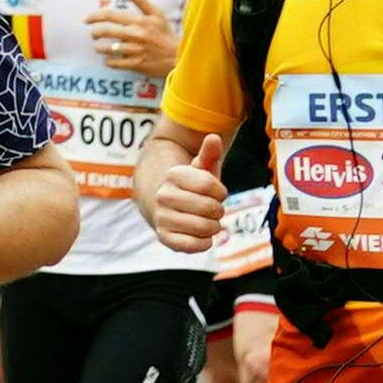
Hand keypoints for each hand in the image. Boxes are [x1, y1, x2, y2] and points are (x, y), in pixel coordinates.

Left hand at [87, 0, 180, 75]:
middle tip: (93, 34)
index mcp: (139, 21)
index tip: (86, 19)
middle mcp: (136, 35)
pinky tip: (108, 59)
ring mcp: (136, 50)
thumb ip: (141, 1)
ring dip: (99, 48)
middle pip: (105, 31)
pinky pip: (115, 63)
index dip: (95, 16)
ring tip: (99, 47)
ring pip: (107, 48)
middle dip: (94, 32)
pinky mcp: (137, 64)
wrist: (179, 57)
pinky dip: (108, 61)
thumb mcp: (157, 15)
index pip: (110, 16)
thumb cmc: (165, 34)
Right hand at [135, 123, 230, 260]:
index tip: (215, 193)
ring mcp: (162, 216)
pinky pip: (195, 245)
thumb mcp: (201, 169)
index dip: (220, 192)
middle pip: (211, 208)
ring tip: (206, 221)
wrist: (166, 207)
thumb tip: (214, 137)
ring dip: (213, 227)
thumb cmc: (192, 187)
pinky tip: (200, 235)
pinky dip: (205, 242)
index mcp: (173, 175)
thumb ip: (209, 154)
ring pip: (206, 228)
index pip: (211, 186)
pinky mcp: (164, 237)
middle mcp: (163, 195)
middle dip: (218, 211)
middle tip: (211, 209)